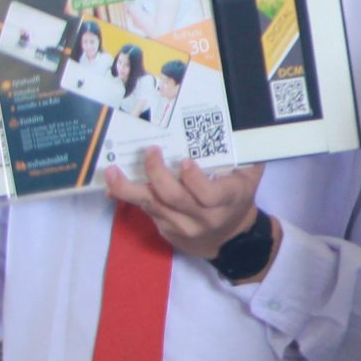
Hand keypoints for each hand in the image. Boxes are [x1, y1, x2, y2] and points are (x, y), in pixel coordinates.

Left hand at [103, 153, 264, 261]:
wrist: (231, 238)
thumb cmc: (239, 199)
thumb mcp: (249, 178)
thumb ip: (245, 155)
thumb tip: (240, 122)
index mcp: (226, 201)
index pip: (208, 195)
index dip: (194, 180)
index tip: (184, 161)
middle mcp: (202, 217)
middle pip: (174, 198)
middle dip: (157, 174)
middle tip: (150, 152)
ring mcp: (182, 226)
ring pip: (152, 207)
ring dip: (128, 188)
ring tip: (111, 171)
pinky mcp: (166, 230)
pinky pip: (145, 212)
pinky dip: (128, 197)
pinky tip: (112, 184)